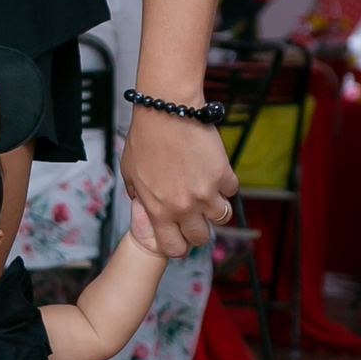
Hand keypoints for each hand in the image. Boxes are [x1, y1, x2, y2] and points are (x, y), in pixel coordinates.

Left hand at [120, 114, 237, 257]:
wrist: (166, 111)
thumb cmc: (145, 138)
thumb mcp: (130, 173)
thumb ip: (139, 196)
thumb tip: (143, 207)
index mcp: (159, 210)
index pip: (175, 248)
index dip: (179, 243)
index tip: (180, 233)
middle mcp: (184, 206)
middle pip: (201, 237)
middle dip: (199, 227)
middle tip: (196, 212)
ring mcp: (205, 192)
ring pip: (221, 216)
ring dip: (215, 205)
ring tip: (206, 188)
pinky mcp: (222, 175)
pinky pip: (231, 190)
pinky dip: (225, 183)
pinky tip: (213, 170)